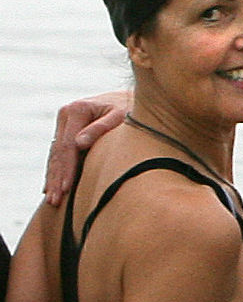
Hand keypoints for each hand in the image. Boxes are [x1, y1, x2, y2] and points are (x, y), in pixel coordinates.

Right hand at [43, 90, 130, 205]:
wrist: (130, 100)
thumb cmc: (131, 109)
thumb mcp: (122, 116)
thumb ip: (102, 128)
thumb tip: (79, 143)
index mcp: (77, 109)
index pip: (68, 146)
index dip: (67, 169)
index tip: (67, 189)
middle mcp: (66, 115)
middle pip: (58, 153)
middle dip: (56, 178)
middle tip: (55, 201)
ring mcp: (65, 123)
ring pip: (55, 155)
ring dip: (53, 178)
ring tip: (52, 200)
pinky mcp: (67, 131)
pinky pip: (59, 155)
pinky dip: (56, 172)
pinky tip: (52, 188)